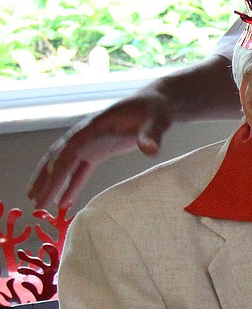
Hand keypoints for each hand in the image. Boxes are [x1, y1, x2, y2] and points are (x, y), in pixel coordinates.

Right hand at [28, 92, 174, 208]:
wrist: (155, 104)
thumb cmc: (156, 109)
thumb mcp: (158, 119)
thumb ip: (152, 133)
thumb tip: (149, 149)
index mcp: (97, 125)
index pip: (73, 145)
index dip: (61, 161)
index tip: (50, 179)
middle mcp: (87, 134)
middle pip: (61, 157)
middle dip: (46, 179)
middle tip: (35, 201)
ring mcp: (90, 143)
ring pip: (64, 165)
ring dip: (51, 184)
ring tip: (38, 204)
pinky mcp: (97, 151)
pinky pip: (79, 171)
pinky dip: (70, 186)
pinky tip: (63, 203)